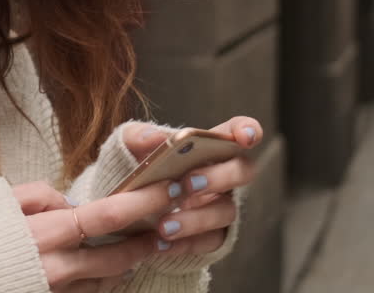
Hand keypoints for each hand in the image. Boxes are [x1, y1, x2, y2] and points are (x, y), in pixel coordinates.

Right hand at [12, 180, 177, 291]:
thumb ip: (39, 195)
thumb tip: (71, 203)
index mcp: (43, 234)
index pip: (107, 215)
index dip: (143, 202)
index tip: (169, 188)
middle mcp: (54, 268)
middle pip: (116, 254)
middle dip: (149, 238)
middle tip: (171, 222)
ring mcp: (56, 292)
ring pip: (108, 279)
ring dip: (132, 261)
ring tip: (150, 245)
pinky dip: (109, 280)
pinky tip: (119, 270)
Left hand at [122, 116, 261, 256]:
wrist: (125, 208)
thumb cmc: (137, 169)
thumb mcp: (129, 147)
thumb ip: (138, 135)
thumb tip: (156, 138)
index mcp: (208, 146)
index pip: (237, 132)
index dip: (248, 130)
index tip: (245, 137)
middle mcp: (222, 175)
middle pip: (242, 171)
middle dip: (220, 177)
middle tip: (188, 184)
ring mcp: (219, 206)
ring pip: (226, 211)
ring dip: (196, 218)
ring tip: (164, 224)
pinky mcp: (210, 236)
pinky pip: (208, 242)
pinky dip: (184, 243)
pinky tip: (161, 242)